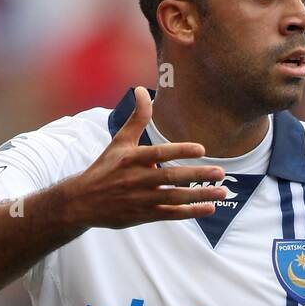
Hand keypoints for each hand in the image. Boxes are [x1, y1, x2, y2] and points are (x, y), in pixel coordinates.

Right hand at [61, 86, 227, 230]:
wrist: (83, 202)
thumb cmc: (105, 168)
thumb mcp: (119, 141)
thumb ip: (137, 118)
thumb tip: (141, 89)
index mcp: (130, 158)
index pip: (159, 153)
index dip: (180, 150)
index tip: (202, 149)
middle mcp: (136, 179)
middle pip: (171, 177)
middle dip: (197, 175)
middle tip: (221, 172)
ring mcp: (140, 199)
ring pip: (174, 198)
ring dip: (200, 195)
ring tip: (222, 191)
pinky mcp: (143, 215)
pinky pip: (171, 215)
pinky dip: (190, 212)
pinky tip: (209, 208)